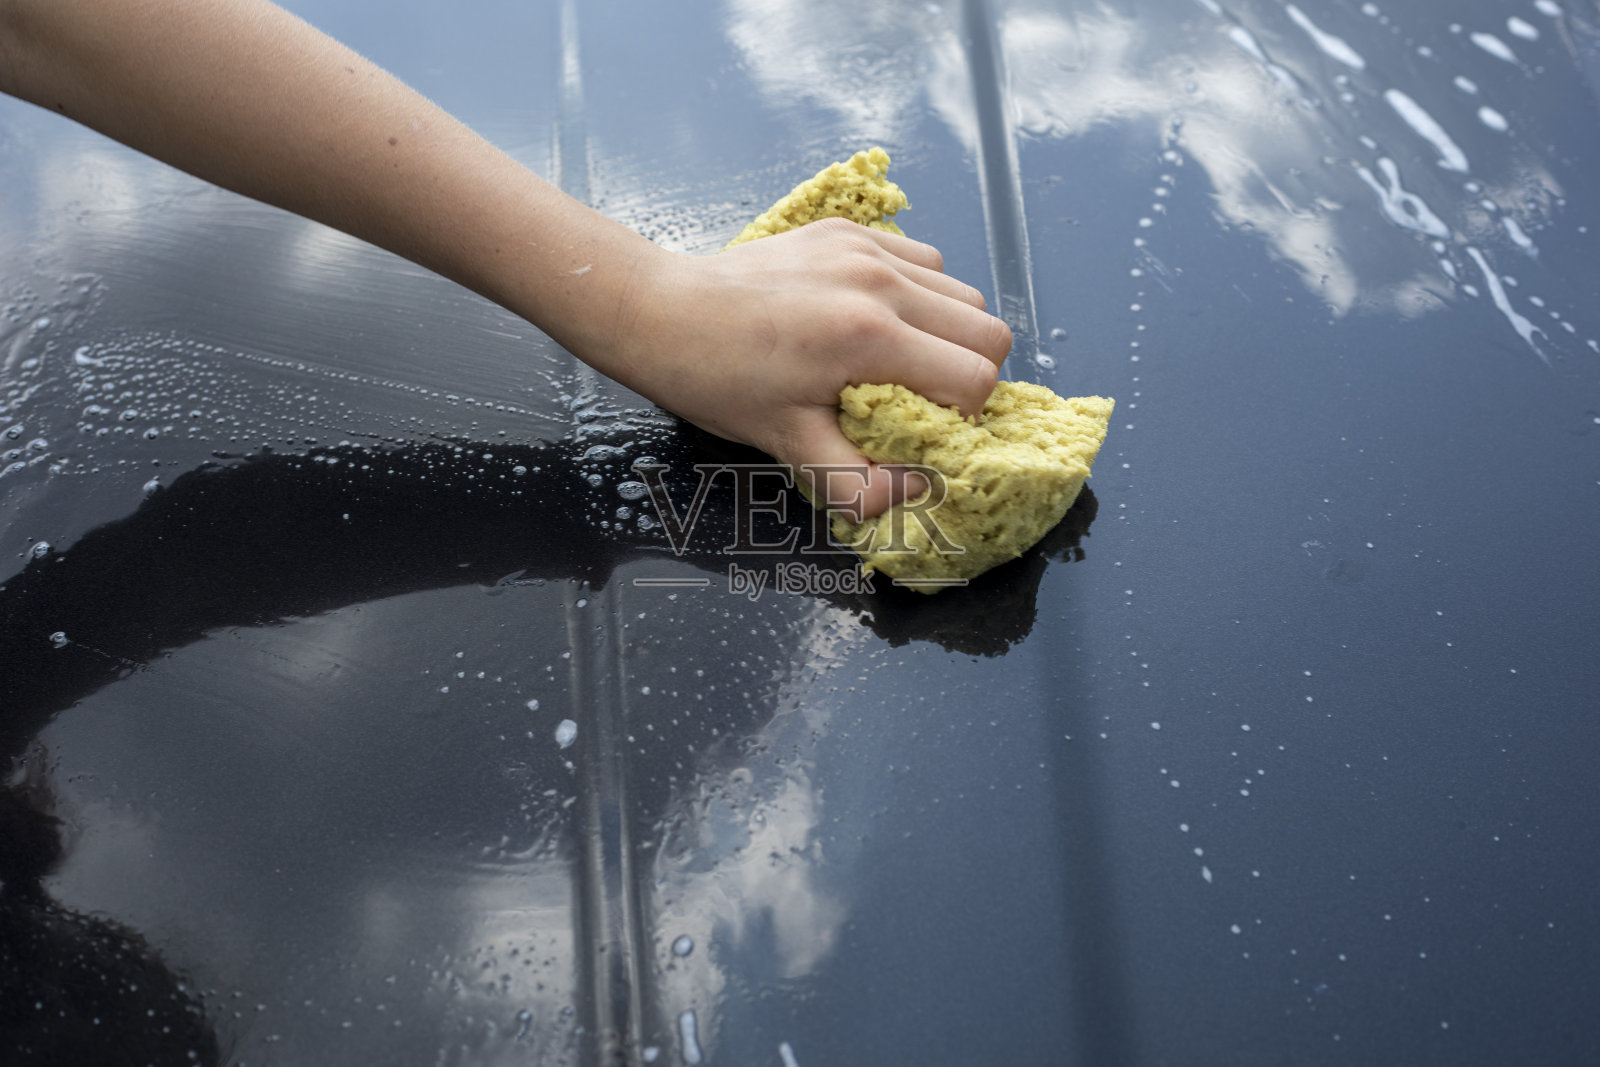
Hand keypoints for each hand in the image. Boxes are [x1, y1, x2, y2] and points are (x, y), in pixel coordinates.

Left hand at [612, 218, 1010, 520]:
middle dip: (967, 375)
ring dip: (947, 334)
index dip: (961, 416)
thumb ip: (860, 483)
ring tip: (899, 361)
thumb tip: (918, 489)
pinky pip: (921, 261)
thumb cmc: (718, 382)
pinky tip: (877, 320)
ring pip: (960, 293)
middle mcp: (878, 282)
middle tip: (920, 400)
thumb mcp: (788, 448)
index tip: (922, 429)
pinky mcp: (847, 232)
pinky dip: (919, 295)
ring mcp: (865, 249)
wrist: (662, 314)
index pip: (976, 376)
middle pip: (986, 329)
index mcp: (868, 337)